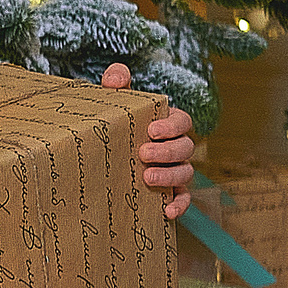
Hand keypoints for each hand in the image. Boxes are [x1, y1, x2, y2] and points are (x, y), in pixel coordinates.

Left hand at [103, 63, 194, 218]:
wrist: (101, 156)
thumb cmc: (114, 125)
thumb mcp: (113, 104)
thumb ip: (116, 86)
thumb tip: (117, 76)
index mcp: (166, 124)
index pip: (183, 121)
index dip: (172, 125)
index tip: (152, 130)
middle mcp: (175, 147)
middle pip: (186, 147)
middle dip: (167, 150)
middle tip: (143, 153)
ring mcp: (174, 169)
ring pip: (186, 172)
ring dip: (170, 175)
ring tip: (147, 177)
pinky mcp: (169, 191)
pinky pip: (183, 198)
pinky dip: (179, 205)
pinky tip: (166, 210)